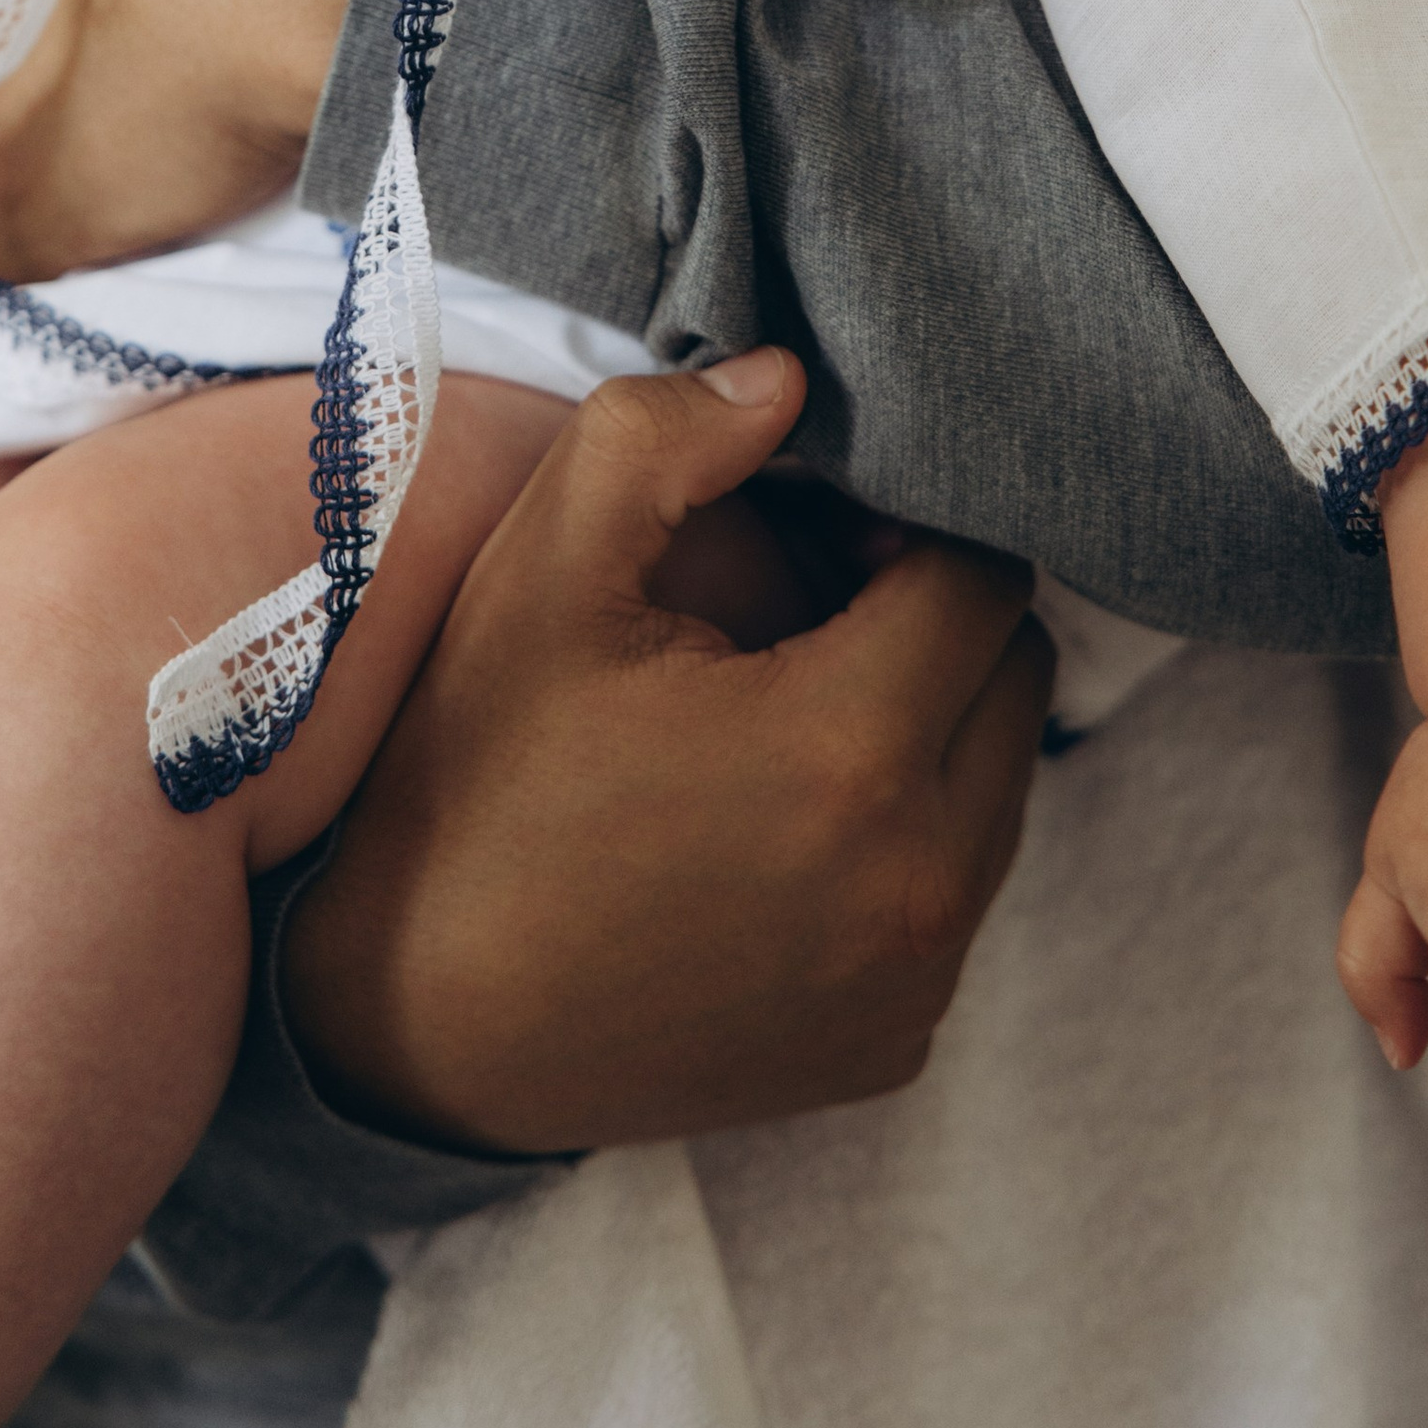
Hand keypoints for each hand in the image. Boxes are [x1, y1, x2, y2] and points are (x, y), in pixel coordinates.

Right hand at [282, 347, 1052, 1155]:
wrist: (413, 1026)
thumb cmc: (477, 785)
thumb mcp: (540, 576)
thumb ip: (664, 438)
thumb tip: (789, 379)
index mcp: (846, 752)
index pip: (983, 581)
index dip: (911, 529)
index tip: (824, 535)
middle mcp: (913, 883)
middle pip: (1014, 678)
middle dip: (936, 616)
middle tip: (815, 606)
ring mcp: (911, 982)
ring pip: (1001, 787)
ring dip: (932, 724)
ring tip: (794, 706)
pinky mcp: (890, 1048)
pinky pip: (955, 896)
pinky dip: (904, 839)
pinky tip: (781, 823)